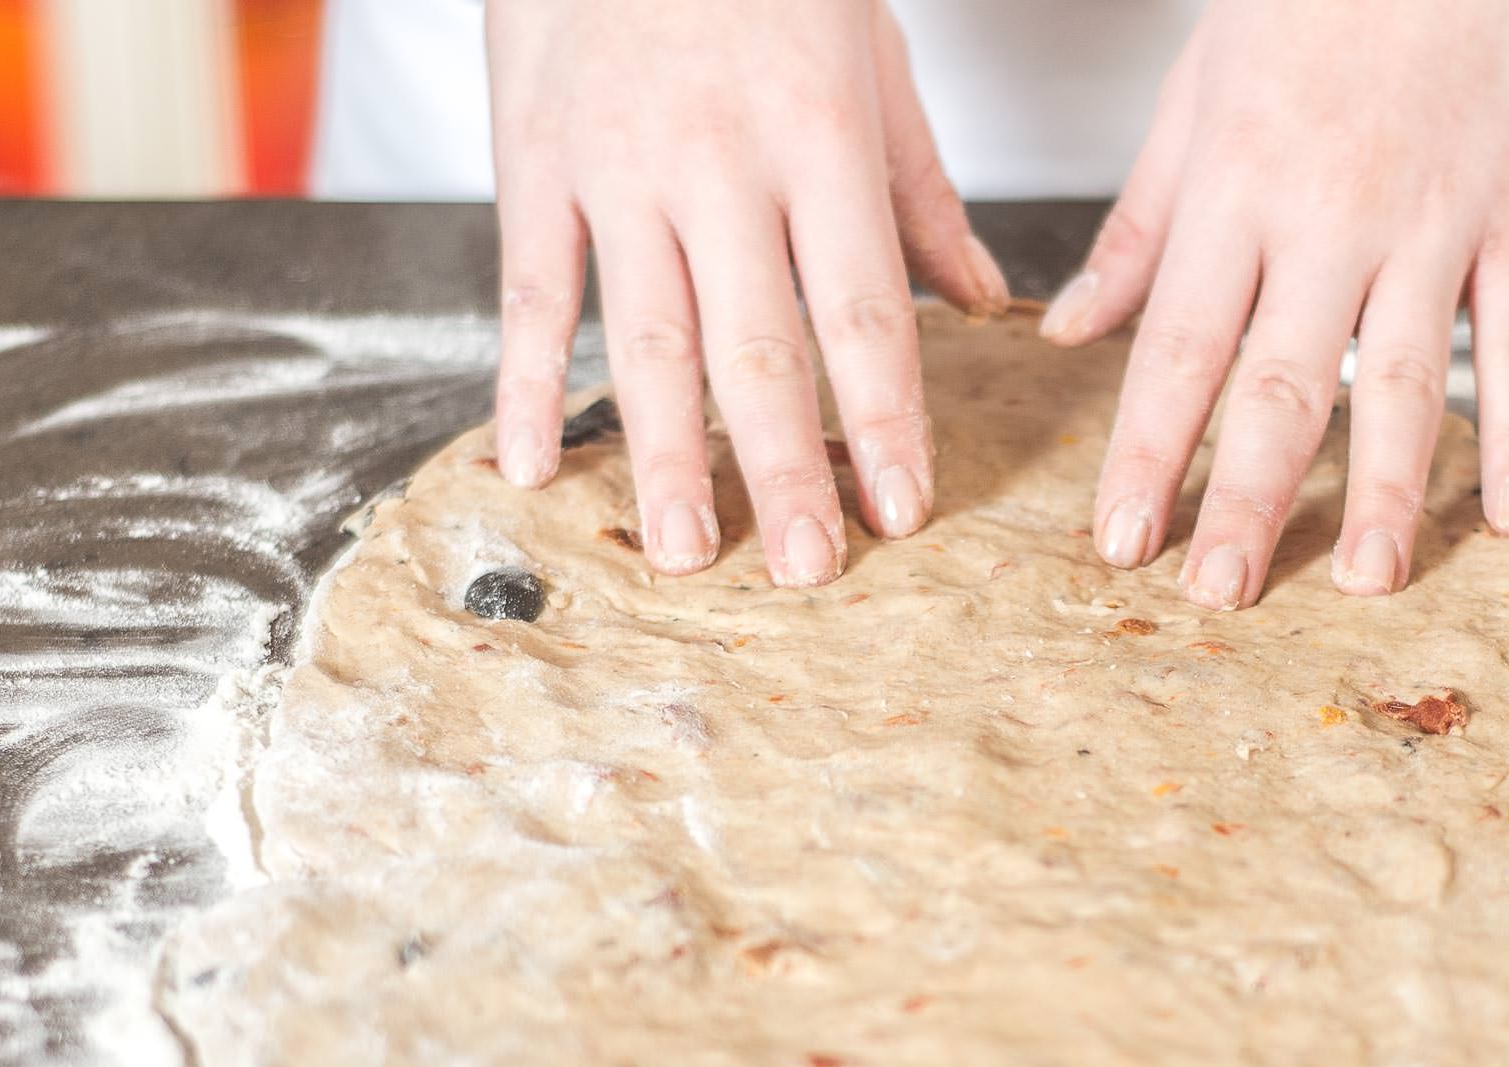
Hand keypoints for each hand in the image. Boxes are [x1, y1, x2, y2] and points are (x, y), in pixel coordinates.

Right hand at [487, 0, 1008, 585]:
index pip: (866, 312)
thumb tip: (980, 304)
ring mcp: (619, 168)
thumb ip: (920, 190)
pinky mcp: (535, 161)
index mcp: (821, 138)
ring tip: (684, 553)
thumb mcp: (870, 55)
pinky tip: (532, 466)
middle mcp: (720, 164)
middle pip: (760, 347)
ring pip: (647, 338)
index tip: (906, 510)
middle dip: (788, 468)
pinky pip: (532, 291)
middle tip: (805, 570)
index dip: (888, 421)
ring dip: (665, 458)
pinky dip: (528, 382)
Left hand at [1042, 0, 1508, 608]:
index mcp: (1236, 194)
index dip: (1148, 452)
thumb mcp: (1197, 101)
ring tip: (1366, 581)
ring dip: (1385, 489)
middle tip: (1220, 594)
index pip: (1179, 348)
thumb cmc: (1310, 3)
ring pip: (1403, 378)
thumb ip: (1140, 230)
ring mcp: (1434, 223)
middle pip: (1280, 384)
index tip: (1121, 542)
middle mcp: (1329, 219)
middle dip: (1246, 499)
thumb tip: (1071, 330)